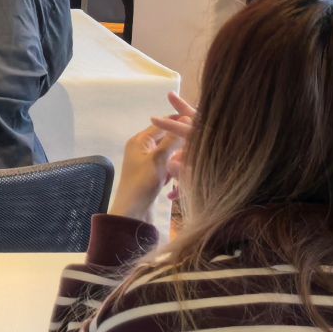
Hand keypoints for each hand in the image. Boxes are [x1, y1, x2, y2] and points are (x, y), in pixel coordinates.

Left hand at [108, 92, 193, 219]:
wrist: (133, 212)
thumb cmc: (143, 183)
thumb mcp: (159, 158)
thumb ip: (172, 139)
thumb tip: (185, 118)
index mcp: (139, 140)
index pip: (162, 124)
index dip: (179, 122)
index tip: (199, 123)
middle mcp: (142, 148)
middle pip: (166, 139)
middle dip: (180, 143)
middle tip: (199, 145)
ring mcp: (147, 162)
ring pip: (169, 153)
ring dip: (178, 158)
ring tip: (190, 161)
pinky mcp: (152, 174)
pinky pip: (167, 166)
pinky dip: (174, 169)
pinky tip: (180, 176)